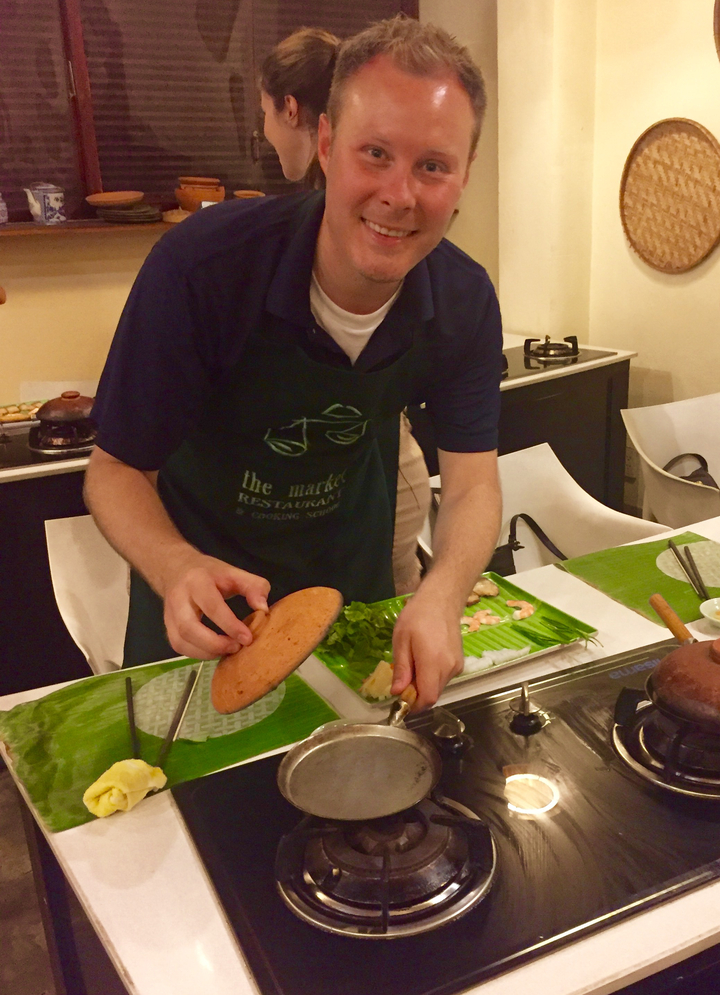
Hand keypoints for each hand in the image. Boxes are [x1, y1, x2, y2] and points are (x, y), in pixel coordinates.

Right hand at [159, 551, 270, 659]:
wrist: (177, 569)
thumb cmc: (210, 573)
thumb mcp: (234, 572)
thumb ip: (254, 586)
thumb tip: (263, 609)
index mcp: (197, 581)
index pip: (211, 606)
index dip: (229, 624)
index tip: (247, 638)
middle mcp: (178, 598)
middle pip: (188, 628)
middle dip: (214, 643)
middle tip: (236, 648)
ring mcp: (169, 614)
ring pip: (180, 641)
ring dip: (206, 652)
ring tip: (228, 650)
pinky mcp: (167, 627)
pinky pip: (179, 646)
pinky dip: (198, 654)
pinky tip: (215, 650)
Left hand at [390, 590, 463, 710]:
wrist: (442, 600)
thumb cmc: (417, 616)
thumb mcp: (401, 640)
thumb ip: (401, 669)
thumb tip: (397, 693)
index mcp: (433, 663)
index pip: (427, 698)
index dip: (413, 705)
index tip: (400, 701)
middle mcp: (449, 668)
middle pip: (433, 695)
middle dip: (416, 695)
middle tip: (402, 682)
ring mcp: (457, 666)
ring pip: (439, 687)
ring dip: (424, 685)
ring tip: (412, 665)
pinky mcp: (460, 662)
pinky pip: (444, 678)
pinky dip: (432, 677)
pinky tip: (424, 661)